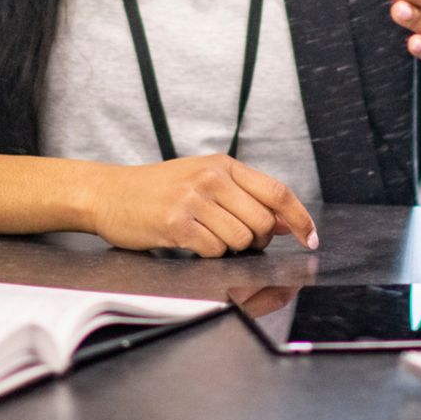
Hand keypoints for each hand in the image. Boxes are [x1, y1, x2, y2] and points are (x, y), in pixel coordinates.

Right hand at [85, 156, 317, 256]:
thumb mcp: (203, 180)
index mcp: (223, 165)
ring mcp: (193, 200)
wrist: (109, 193)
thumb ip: (244, 197)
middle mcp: (211, 178)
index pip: (277, 191)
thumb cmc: (158, 190)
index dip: (300, 218)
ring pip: (239, 241)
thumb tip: (284, 222)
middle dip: (257, 242)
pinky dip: (207, 254)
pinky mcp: (176, 224)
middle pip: (262, 223)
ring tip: (206, 237)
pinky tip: (190, 241)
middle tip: (236, 241)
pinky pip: (213, 251)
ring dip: (229, 250)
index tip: (311, 237)